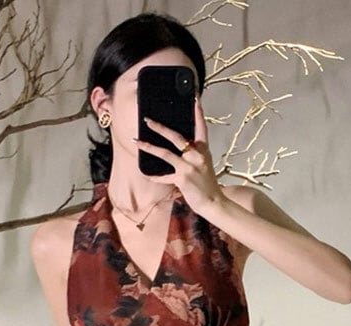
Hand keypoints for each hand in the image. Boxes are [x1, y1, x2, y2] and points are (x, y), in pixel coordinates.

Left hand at [135, 96, 223, 215]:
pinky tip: (146, 174)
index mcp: (203, 150)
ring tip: (137, 142)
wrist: (213, 202)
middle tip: (147, 120)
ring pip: (165, 153)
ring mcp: (189, 166)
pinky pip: (164, 176)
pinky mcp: (182, 178)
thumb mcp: (204, 164)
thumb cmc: (208, 184)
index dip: (198, 112)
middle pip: (176, 136)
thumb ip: (193, 154)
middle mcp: (196, 155)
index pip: (201, 127)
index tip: (193, 98)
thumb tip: (178, 148)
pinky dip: (154, 176)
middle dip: (159, 127)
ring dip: (149, 147)